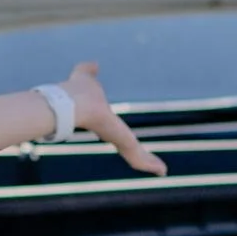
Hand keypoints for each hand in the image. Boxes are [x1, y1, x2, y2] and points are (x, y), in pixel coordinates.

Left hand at [58, 62, 166, 176]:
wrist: (74, 106)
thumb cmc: (77, 91)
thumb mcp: (85, 77)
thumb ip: (88, 72)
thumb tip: (93, 63)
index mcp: (102, 119)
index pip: (111, 129)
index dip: (115, 132)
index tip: (120, 134)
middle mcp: (111, 133)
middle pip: (126, 146)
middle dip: (138, 155)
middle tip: (149, 162)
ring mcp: (118, 141)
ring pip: (134, 155)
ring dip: (148, 163)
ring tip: (161, 171)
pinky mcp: (125, 144)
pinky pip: (138, 157)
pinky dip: (151, 164)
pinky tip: (162, 171)